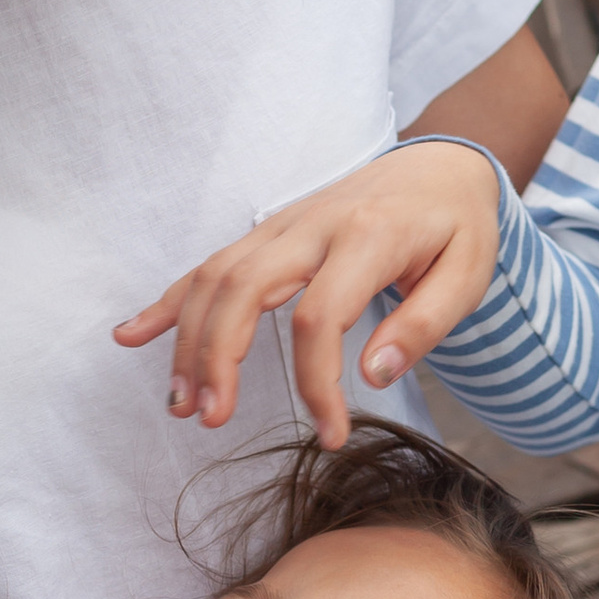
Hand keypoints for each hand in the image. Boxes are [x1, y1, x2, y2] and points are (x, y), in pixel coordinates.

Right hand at [113, 142, 502, 447]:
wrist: (439, 164)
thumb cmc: (456, 226)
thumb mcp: (467, 274)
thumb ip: (425, 325)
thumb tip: (374, 375)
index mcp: (367, 237)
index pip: (320, 315)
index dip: (316, 383)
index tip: (330, 434)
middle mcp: (313, 226)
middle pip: (244, 289)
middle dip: (217, 356)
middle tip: (210, 418)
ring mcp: (282, 226)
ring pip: (216, 277)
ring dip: (188, 340)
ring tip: (181, 403)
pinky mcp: (267, 232)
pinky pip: (208, 264)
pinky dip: (167, 300)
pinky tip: (131, 335)